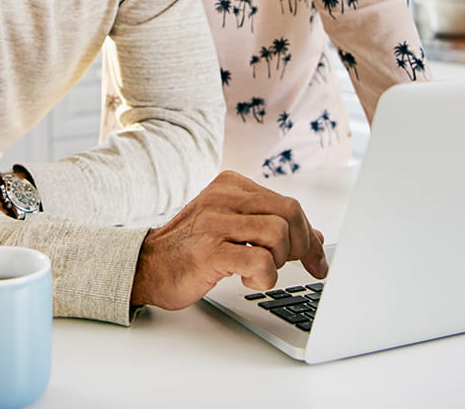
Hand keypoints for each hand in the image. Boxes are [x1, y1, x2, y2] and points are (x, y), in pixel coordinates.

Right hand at [129, 171, 326, 310]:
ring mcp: (214, 223)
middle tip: (295, 265)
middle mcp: (223, 198)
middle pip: (289, 213)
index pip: (288, 203)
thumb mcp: (231, 225)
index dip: (310, 235)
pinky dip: (264, 276)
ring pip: (278, 234)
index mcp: (230, 185)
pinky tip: (247, 278)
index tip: (318, 259)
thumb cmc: (191, 247)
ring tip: (260, 269)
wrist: (146, 265)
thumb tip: (314, 237)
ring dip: (279, 261)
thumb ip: (269, 225)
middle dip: (302, 246)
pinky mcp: (210, 252)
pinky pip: (260, 261)